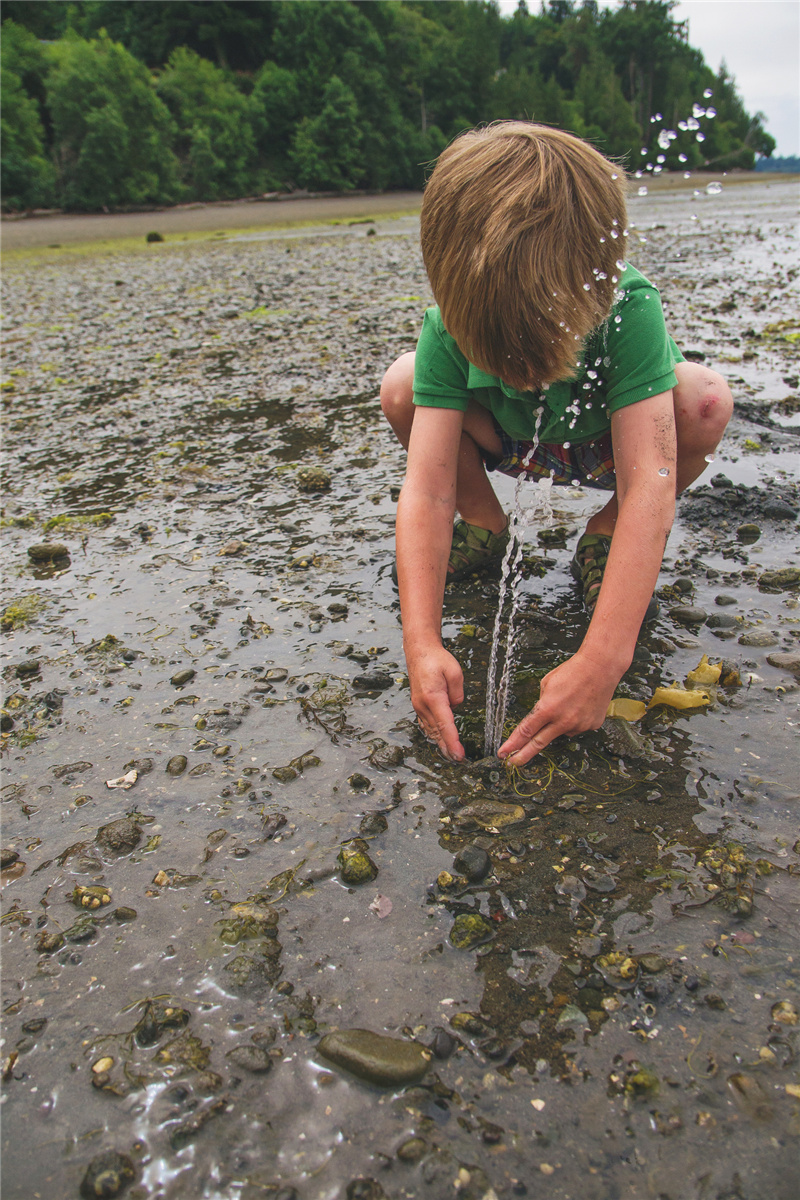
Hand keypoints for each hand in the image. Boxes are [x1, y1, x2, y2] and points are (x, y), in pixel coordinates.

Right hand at [407, 643, 465, 761]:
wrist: (419, 651)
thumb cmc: (437, 659)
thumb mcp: (455, 672)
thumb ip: (457, 693)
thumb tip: (455, 706)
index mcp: (433, 697)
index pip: (445, 724)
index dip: (453, 742)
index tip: (459, 754)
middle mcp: (423, 705)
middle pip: (437, 732)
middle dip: (448, 747)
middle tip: (459, 760)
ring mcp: (419, 706)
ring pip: (431, 730)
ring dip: (441, 743)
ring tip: (452, 755)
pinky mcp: (419, 705)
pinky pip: (427, 724)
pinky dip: (435, 734)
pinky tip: (441, 741)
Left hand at [498, 651, 616, 765]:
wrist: (600, 667)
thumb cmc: (573, 671)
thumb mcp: (547, 683)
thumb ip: (542, 704)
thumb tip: (541, 716)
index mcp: (548, 708)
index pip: (526, 731)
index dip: (513, 743)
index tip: (504, 753)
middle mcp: (563, 720)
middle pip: (538, 744)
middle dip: (523, 755)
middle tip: (512, 763)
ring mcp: (579, 725)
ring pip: (561, 732)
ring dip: (559, 723)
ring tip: (568, 703)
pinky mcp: (592, 725)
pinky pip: (577, 727)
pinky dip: (575, 719)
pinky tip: (579, 706)